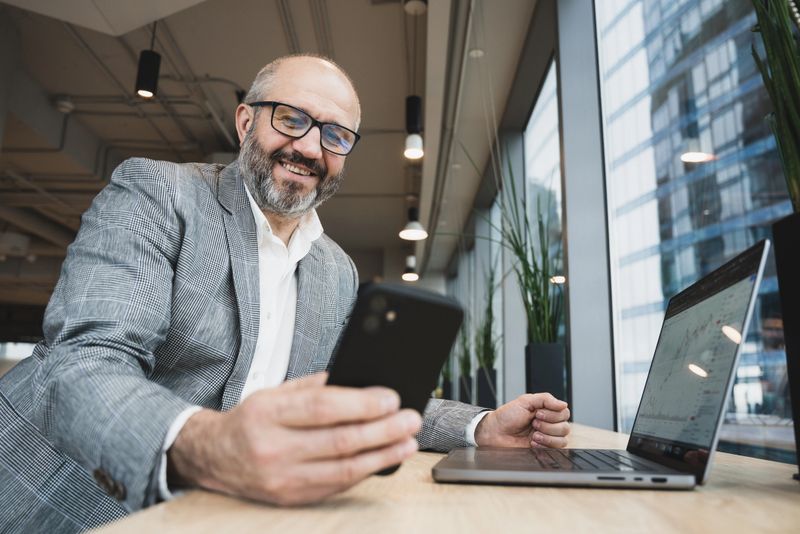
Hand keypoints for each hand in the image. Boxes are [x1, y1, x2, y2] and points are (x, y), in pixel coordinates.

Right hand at [167, 372, 420, 505]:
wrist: (214, 457)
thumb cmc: (252, 419)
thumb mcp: (276, 393)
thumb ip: (316, 388)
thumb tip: (363, 383)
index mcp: (268, 413)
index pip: (323, 408)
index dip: (362, 404)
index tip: (392, 398)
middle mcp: (273, 448)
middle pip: (340, 440)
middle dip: (383, 430)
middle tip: (410, 419)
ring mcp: (282, 478)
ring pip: (344, 469)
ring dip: (382, 455)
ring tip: (407, 442)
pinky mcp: (291, 498)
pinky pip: (336, 486)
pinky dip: (364, 472)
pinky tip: (383, 460)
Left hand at [474, 393, 569, 448]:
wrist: (495, 433)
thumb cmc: (507, 416)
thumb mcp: (525, 401)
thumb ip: (545, 399)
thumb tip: (563, 404)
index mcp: (546, 411)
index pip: (564, 413)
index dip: (553, 414)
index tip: (537, 413)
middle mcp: (548, 424)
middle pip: (565, 427)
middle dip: (548, 425)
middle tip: (533, 423)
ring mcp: (546, 437)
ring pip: (562, 439)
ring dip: (547, 436)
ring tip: (534, 434)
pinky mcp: (542, 449)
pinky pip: (555, 449)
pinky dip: (544, 445)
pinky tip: (533, 442)